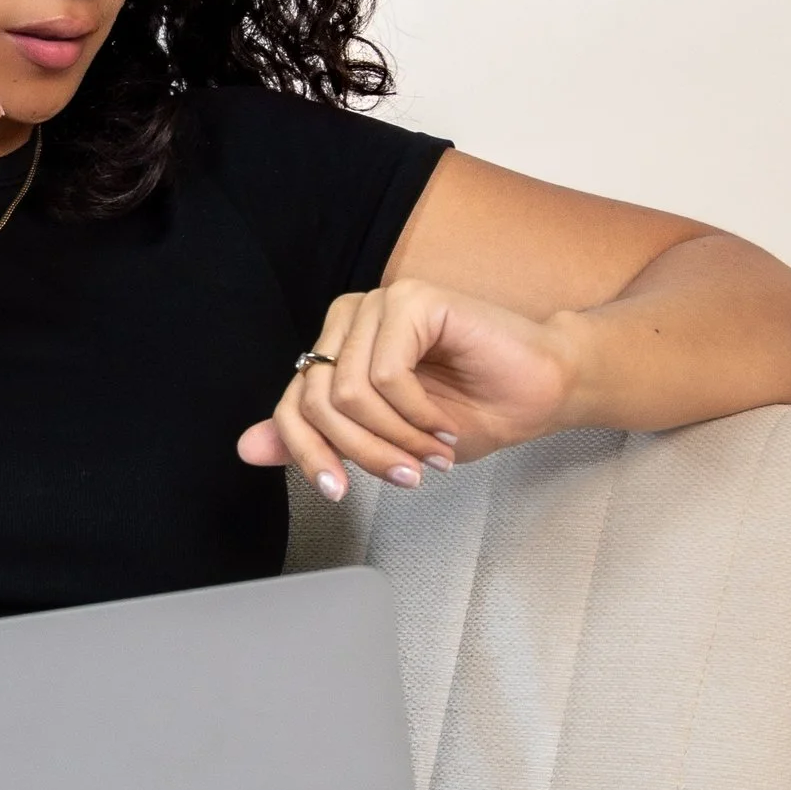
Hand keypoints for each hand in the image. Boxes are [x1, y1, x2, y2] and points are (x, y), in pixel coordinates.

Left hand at [235, 277, 583, 494]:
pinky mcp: (411, 298)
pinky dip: (416, 414)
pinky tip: (445, 424)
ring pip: (348, 393)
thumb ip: (319, 438)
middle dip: (363, 453)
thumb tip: (246, 448)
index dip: (309, 454)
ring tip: (433, 450)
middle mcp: (351, 318)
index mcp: (337, 347)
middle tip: (409, 475)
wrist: (544, 390)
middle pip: (317, 402)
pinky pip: (386, 376)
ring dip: (395, 438)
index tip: (339, 491)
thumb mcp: (385, 440)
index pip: (291, 405)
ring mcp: (380, 303)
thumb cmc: (474, 411)